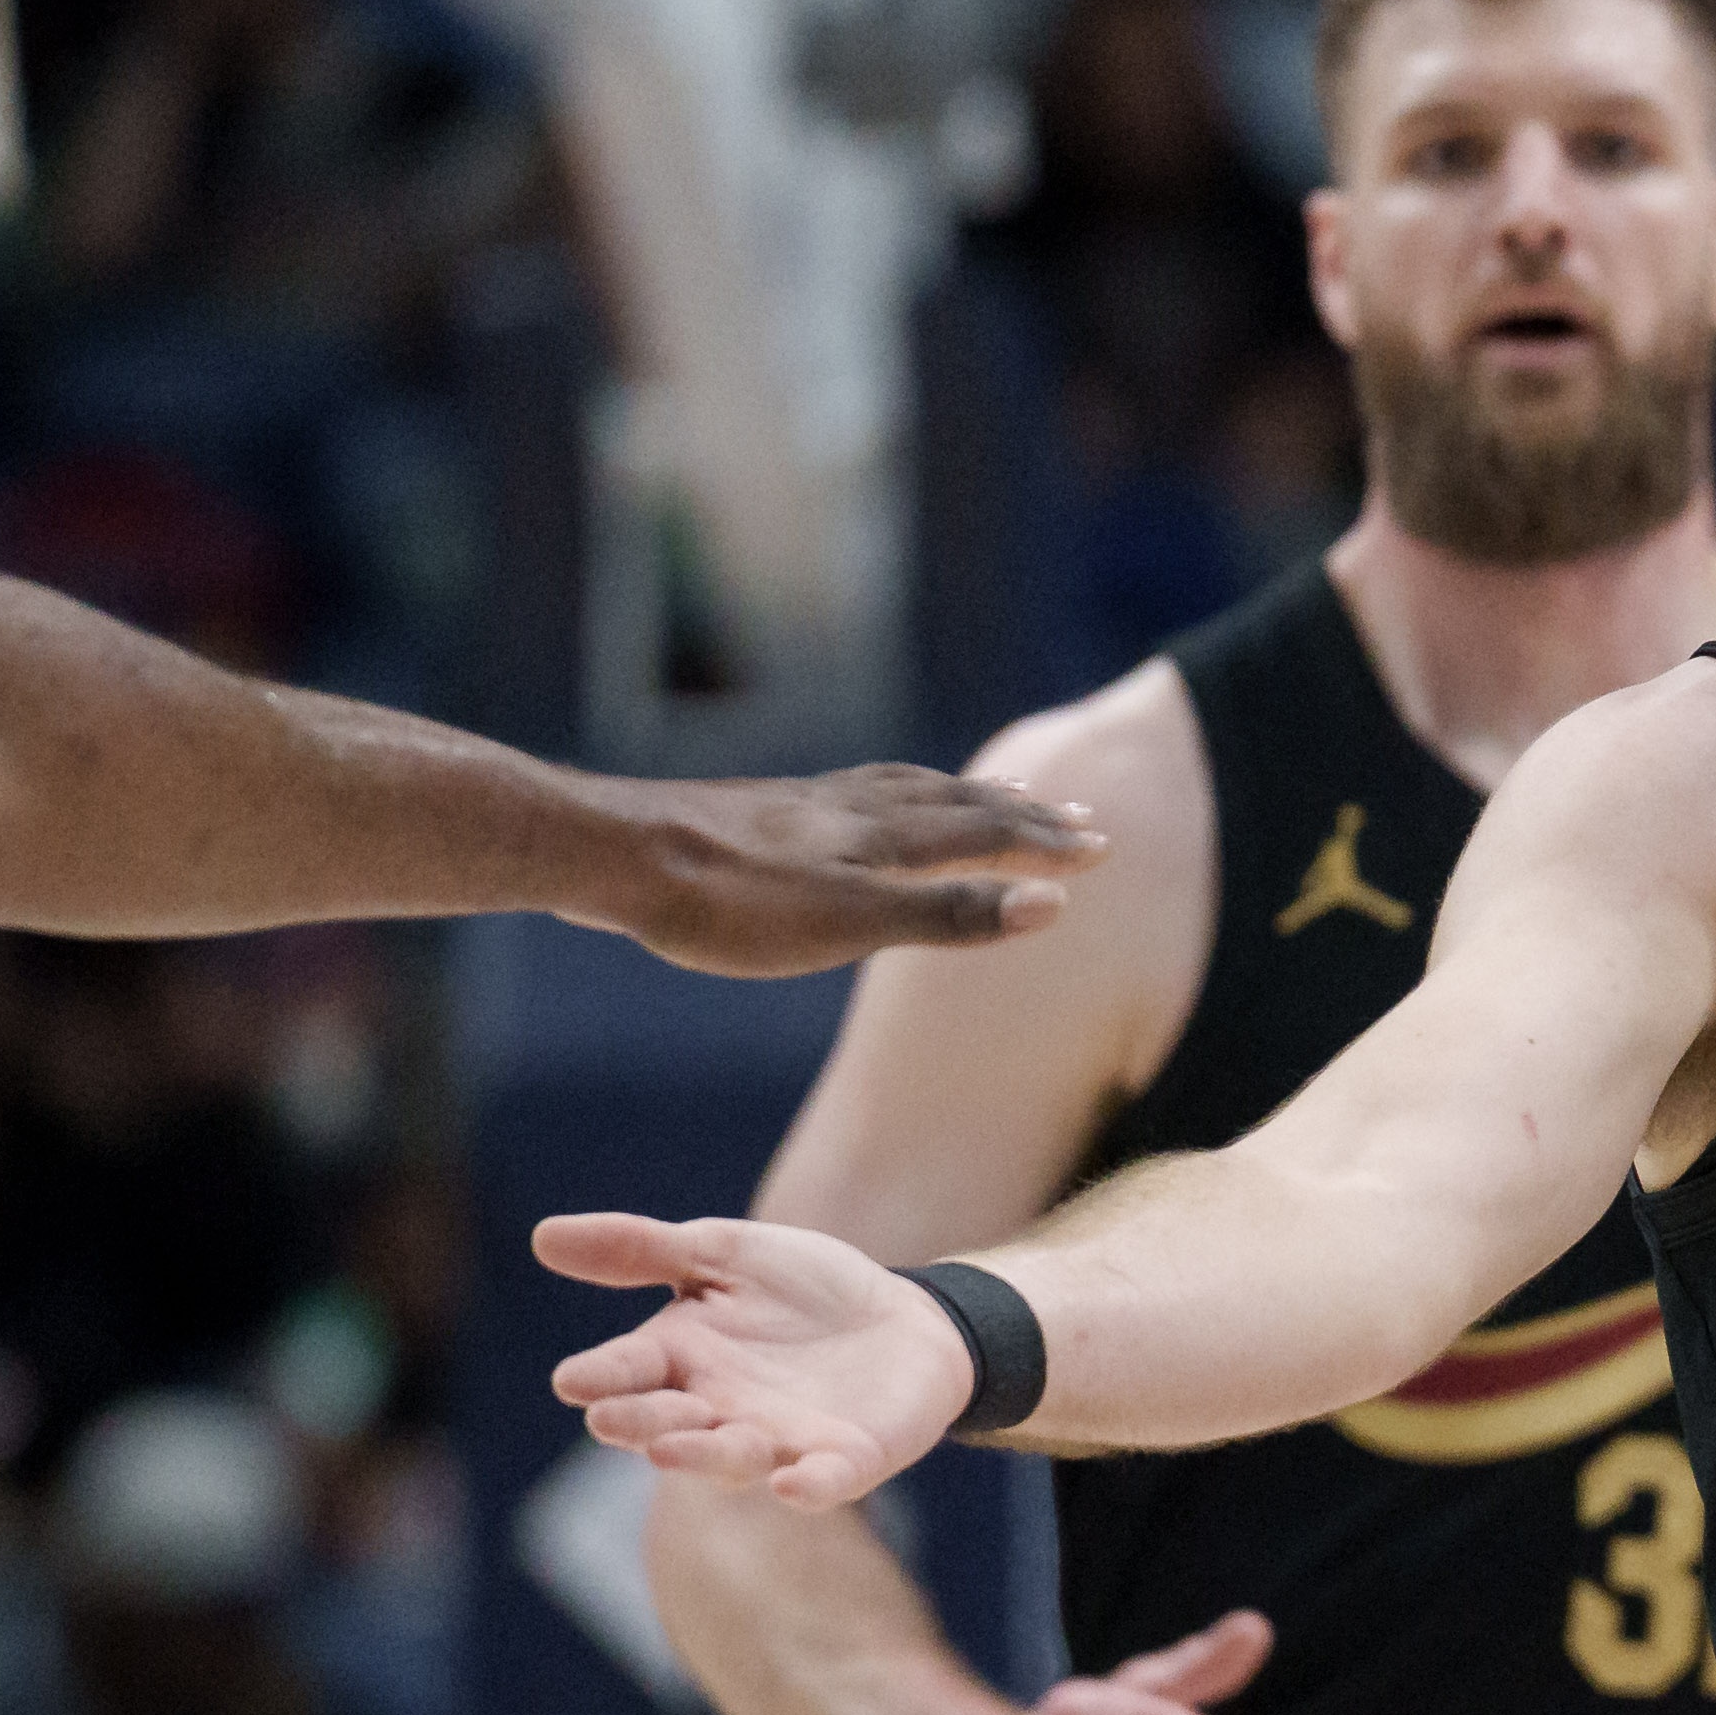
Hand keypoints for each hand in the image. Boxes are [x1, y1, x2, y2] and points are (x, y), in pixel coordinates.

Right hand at [539, 1212, 973, 1506]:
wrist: (907, 1317)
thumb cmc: (803, 1289)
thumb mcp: (720, 1252)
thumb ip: (640, 1250)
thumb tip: (540, 1237)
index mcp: (684, 1359)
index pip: (630, 1370)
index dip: (601, 1377)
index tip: (571, 1381)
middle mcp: (721, 1411)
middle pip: (669, 1424)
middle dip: (639, 1423)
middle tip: (608, 1418)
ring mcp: (782, 1441)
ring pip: (732, 1458)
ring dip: (703, 1456)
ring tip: (669, 1449)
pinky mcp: (847, 1460)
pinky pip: (824, 1481)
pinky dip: (807, 1487)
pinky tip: (790, 1486)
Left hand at [592, 769, 1100, 976]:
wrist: (614, 857)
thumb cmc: (728, 906)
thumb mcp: (851, 924)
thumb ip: (951, 915)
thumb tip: (1055, 905)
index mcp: (881, 836)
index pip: (985, 831)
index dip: (1044, 842)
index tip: (1101, 845)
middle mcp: (850, 809)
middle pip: (954, 801)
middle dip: (1019, 813)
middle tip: (1073, 815)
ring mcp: (803, 807)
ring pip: (904, 790)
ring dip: (960, 795)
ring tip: (990, 793)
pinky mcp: (758, 815)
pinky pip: (851, 795)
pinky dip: (889, 797)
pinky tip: (859, 814)